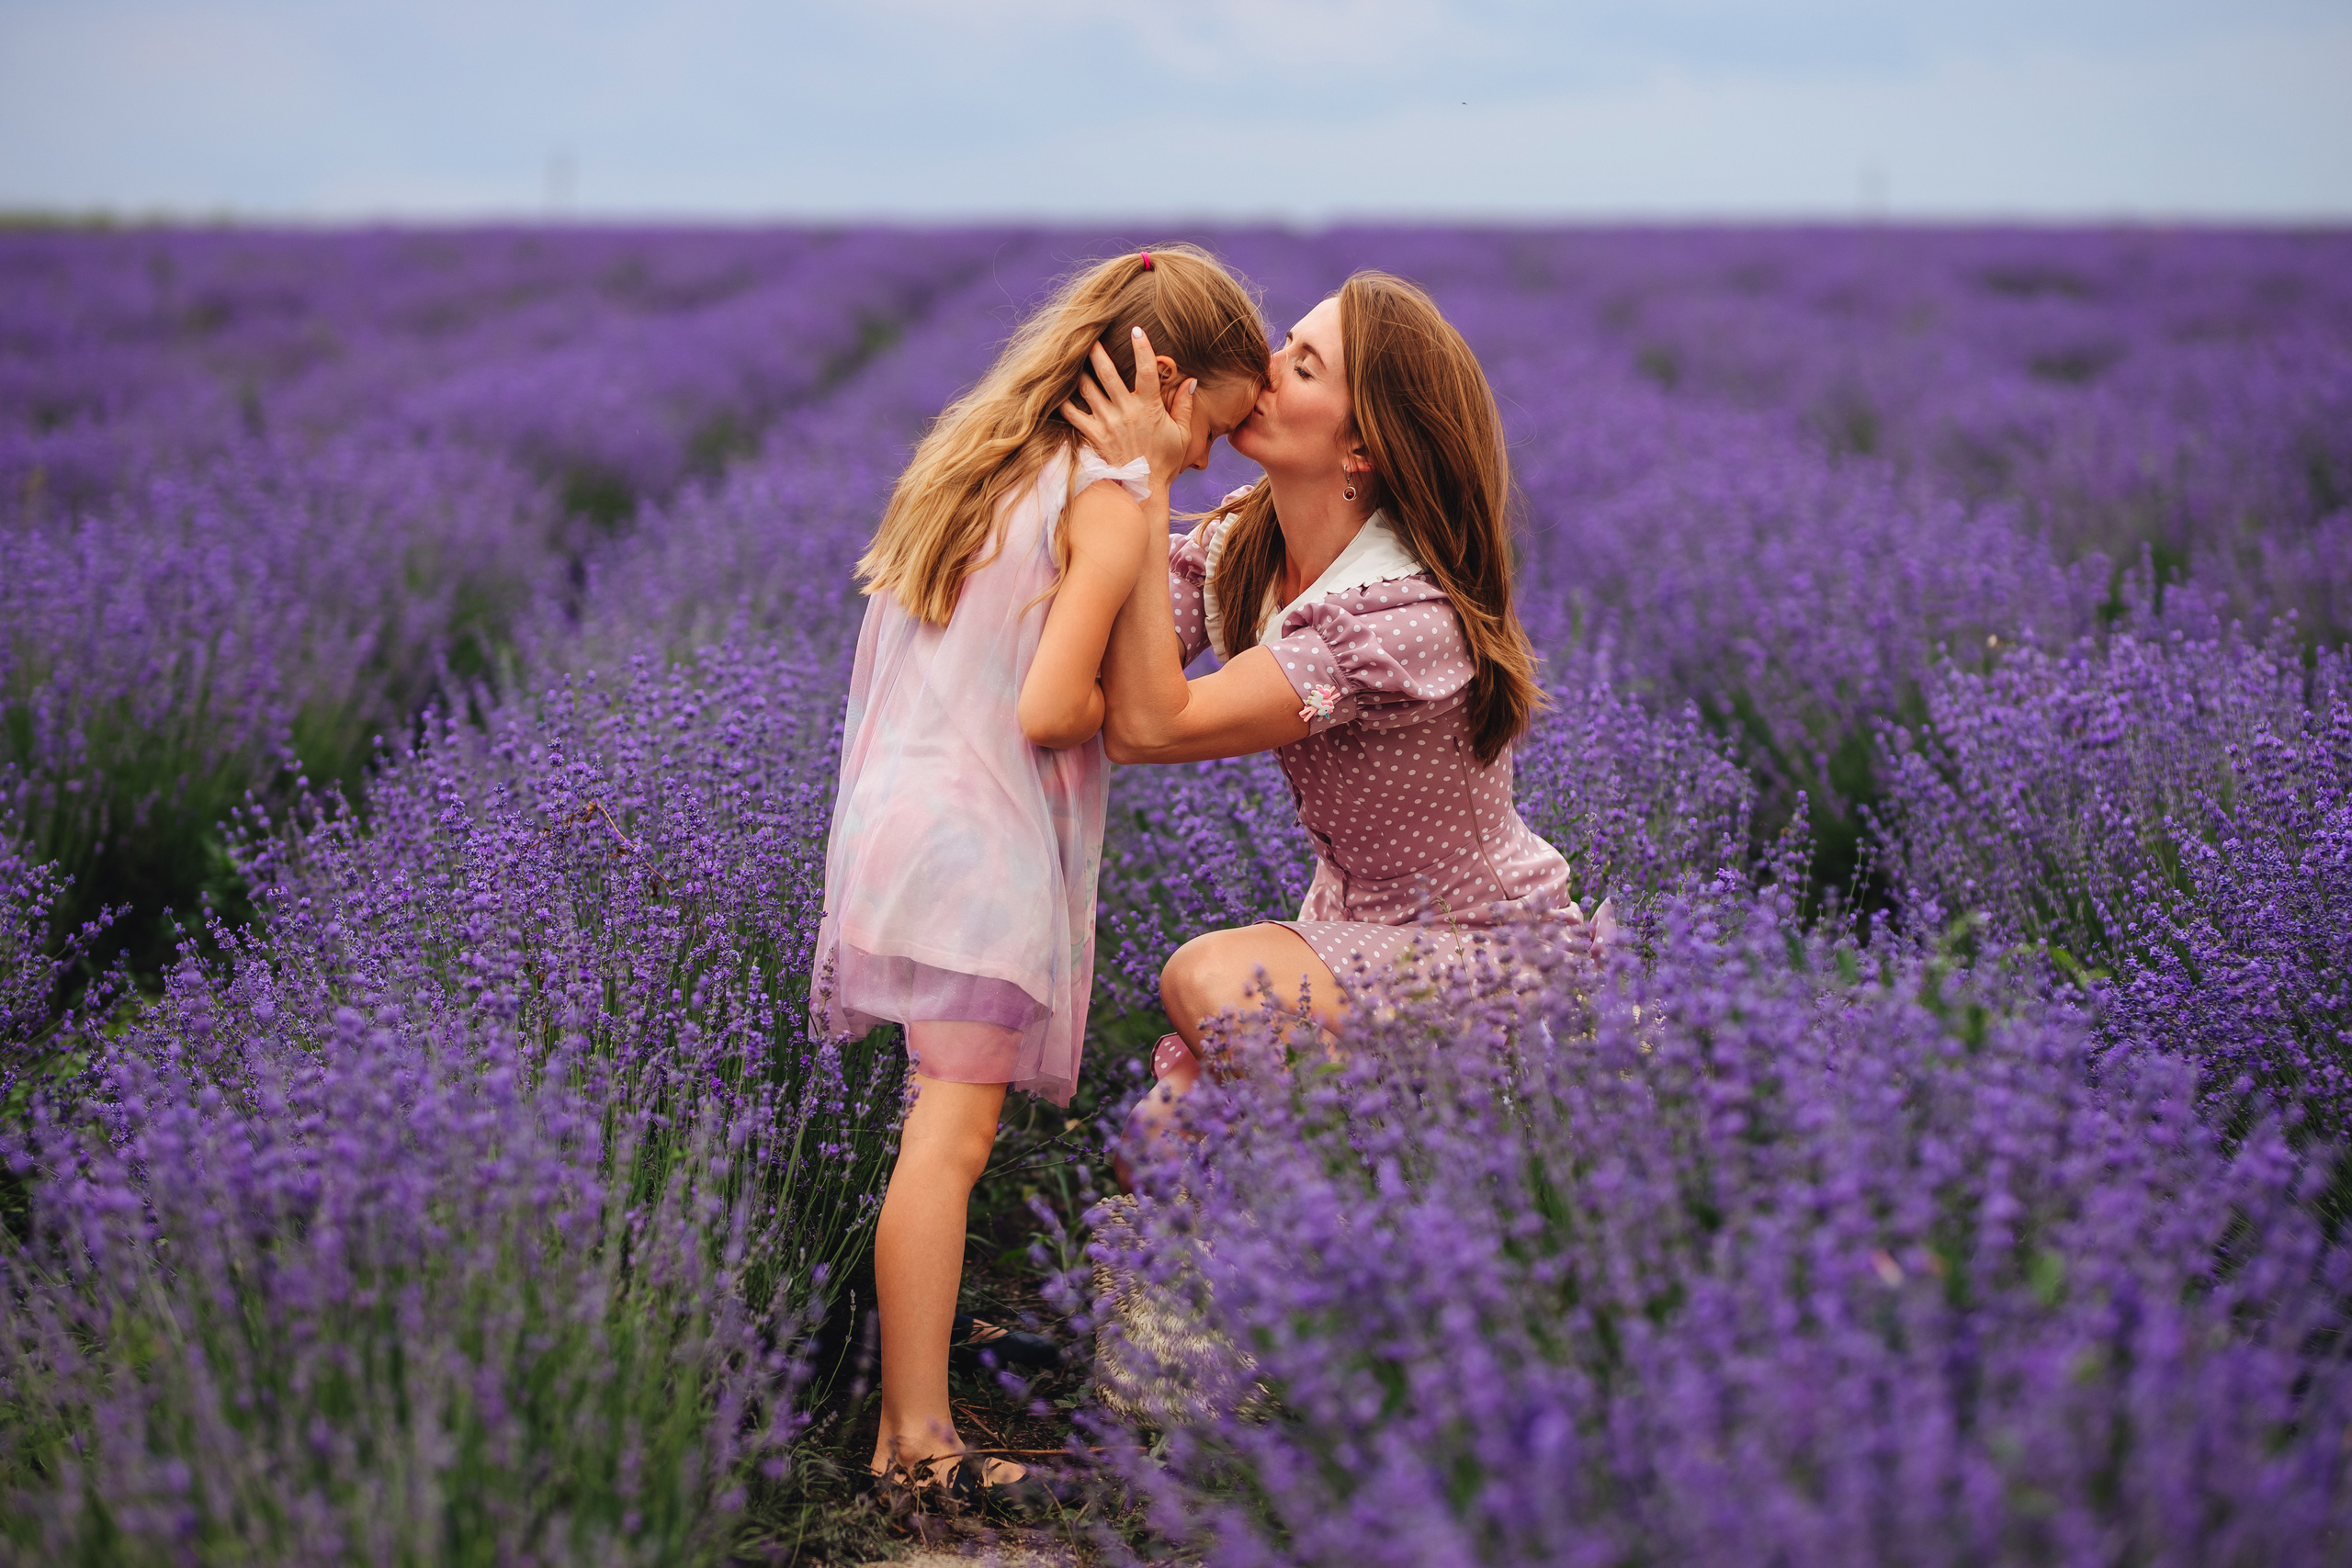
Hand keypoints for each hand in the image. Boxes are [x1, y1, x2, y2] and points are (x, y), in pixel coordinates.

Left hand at [1061, 326, 1195, 488]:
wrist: (1143, 490)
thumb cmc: (1165, 462)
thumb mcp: (1182, 435)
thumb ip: (1184, 406)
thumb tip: (1191, 381)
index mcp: (1149, 407)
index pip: (1147, 369)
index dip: (1142, 347)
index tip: (1136, 330)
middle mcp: (1126, 411)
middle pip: (1108, 373)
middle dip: (1098, 352)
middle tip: (1090, 336)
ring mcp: (1107, 423)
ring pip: (1088, 389)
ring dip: (1080, 371)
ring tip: (1072, 358)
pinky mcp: (1094, 436)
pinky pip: (1073, 415)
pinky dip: (1063, 402)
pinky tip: (1057, 391)